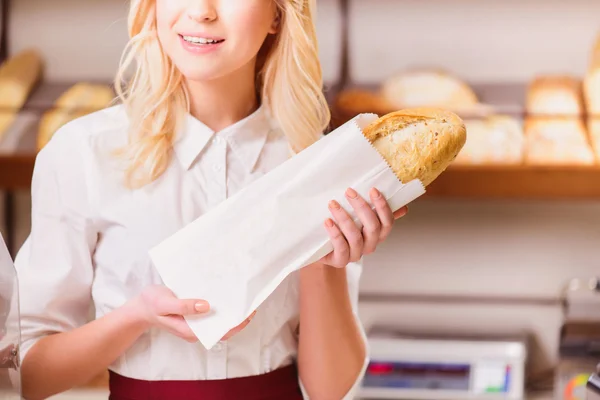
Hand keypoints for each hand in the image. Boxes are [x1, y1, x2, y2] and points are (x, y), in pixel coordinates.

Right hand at [133, 286, 256, 342]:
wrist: (139, 307)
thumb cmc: (151, 304)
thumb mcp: (165, 304)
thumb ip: (184, 306)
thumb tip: (207, 306)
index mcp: (191, 331)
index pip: (221, 332)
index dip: (237, 324)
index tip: (249, 311)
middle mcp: (196, 328)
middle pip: (223, 326)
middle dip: (238, 315)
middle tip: (250, 299)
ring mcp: (195, 322)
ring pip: (218, 318)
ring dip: (230, 308)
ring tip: (242, 294)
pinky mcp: (193, 314)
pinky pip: (210, 310)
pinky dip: (220, 303)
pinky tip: (225, 291)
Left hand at [320, 187, 407, 267]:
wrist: (323, 251)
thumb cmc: (343, 230)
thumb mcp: (359, 219)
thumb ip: (377, 212)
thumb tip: (403, 206)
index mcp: (378, 235)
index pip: (388, 222)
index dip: (382, 206)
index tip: (372, 189)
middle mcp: (370, 246)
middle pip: (373, 227)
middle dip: (361, 207)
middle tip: (349, 192)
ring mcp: (356, 254)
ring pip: (355, 237)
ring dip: (344, 218)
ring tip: (333, 204)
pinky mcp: (340, 261)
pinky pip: (341, 248)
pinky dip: (335, 233)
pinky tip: (328, 221)